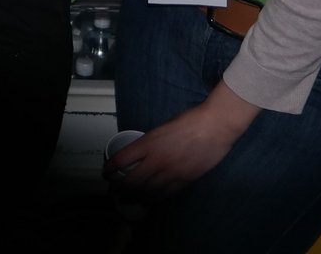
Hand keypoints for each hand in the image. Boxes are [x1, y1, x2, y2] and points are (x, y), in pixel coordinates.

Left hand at [104, 83, 258, 197]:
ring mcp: (171, 172)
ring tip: (130, 200)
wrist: (214, 126)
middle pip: (131, 182)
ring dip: (136, 197)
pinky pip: (165, 194)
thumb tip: (144, 154)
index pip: (121, 160)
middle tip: (115, 192)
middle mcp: (156, 160)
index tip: (106, 174)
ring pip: (148, 192)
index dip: (110, 170)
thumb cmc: (189, 121)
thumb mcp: (162, 128)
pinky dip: (156, 198)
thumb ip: (151, 142)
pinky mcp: (185, 180)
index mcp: (148, 142)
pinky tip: (151, 200)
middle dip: (120, 189)